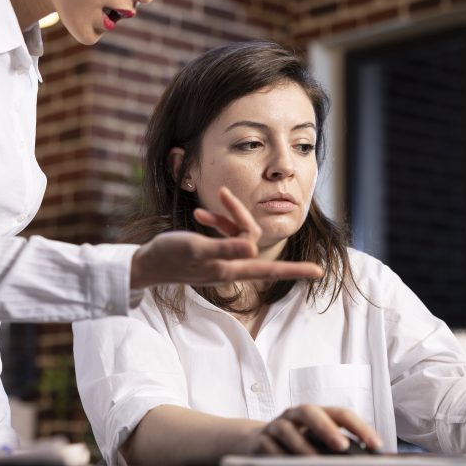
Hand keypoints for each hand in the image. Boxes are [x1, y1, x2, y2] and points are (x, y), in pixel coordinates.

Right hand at [130, 187, 322, 289]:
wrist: (146, 264)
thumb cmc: (169, 256)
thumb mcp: (196, 248)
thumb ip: (225, 248)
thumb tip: (253, 248)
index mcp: (231, 268)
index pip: (270, 269)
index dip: (295, 270)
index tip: (319, 272)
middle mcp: (231, 266)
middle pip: (251, 237)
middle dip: (240, 215)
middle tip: (222, 193)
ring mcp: (223, 260)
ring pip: (238, 234)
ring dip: (224, 217)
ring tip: (202, 210)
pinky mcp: (213, 253)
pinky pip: (225, 235)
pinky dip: (216, 222)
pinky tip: (201, 214)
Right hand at [238, 405, 381, 455]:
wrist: (258, 442)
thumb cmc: (297, 442)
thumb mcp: (317, 440)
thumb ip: (338, 446)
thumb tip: (368, 460)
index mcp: (317, 413)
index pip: (341, 414)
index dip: (359, 428)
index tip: (375, 445)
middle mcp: (296, 415)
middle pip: (311, 413)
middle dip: (327, 428)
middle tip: (342, 446)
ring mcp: (277, 426)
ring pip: (288, 430)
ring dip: (303, 446)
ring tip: (316, 461)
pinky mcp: (260, 440)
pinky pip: (269, 447)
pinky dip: (280, 456)